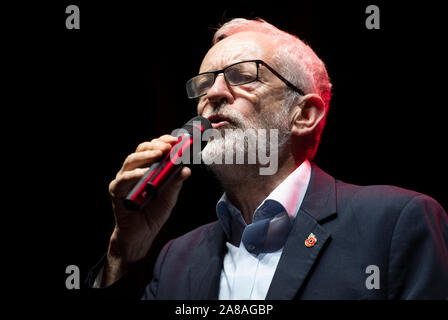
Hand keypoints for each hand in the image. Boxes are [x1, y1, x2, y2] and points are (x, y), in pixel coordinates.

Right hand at [103, 135, 190, 285]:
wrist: (142, 234)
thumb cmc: (154, 213)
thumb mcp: (170, 196)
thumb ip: (175, 182)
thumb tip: (186, 169)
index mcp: (148, 167)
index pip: (154, 148)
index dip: (164, 141)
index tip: (176, 140)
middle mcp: (135, 170)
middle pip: (142, 150)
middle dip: (155, 145)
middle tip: (168, 146)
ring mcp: (124, 179)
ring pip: (131, 160)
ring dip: (146, 156)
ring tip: (158, 154)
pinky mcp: (117, 191)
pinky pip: (123, 179)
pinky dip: (134, 175)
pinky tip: (143, 174)